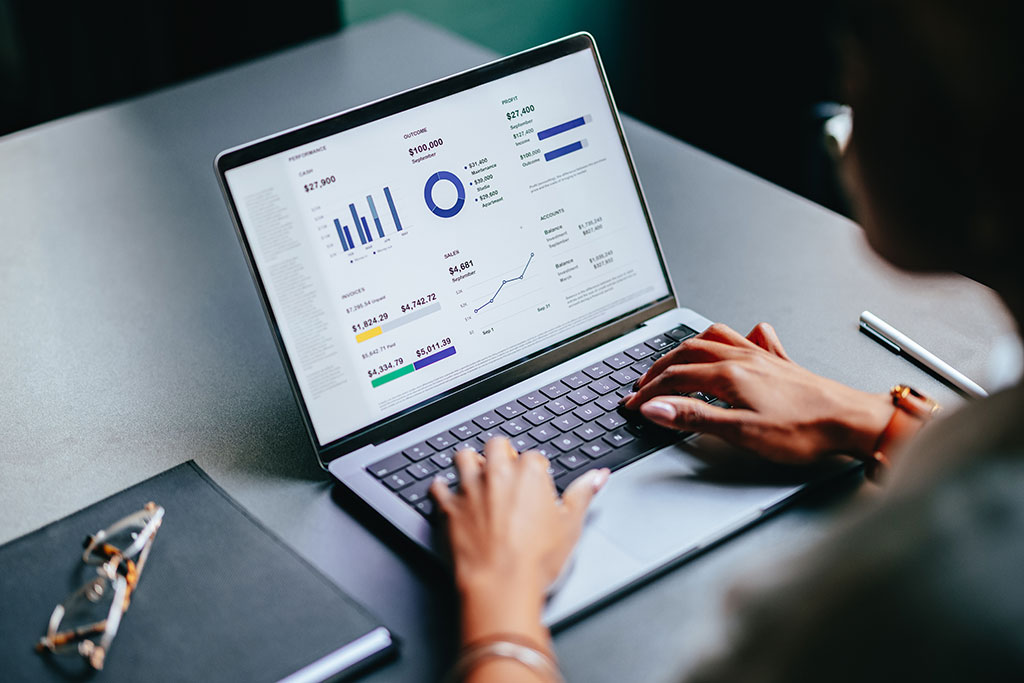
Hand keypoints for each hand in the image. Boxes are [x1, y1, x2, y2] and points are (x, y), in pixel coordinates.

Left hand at [431, 438, 608, 647]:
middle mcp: (497, 473)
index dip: (536, 471)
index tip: (537, 486)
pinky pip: (438, 487)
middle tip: (508, 475)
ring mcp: (470, 488)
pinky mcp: (449, 507)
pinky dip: (442, 488)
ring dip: (470, 463)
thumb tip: (598, 476)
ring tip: (478, 475)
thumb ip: (583, 493)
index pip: (533, 457)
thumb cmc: (537, 559)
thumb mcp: (571, 525)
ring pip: (464, 456)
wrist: (502, 584)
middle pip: (496, 446)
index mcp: (529, 472)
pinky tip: (447, 492)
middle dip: (502, 455)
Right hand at [622, 322, 893, 464]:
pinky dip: (736, 336)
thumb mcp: (741, 432)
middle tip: (642, 383)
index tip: (632, 405)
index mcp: (728, 375)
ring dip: (688, 346)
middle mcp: (742, 359)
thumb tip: (655, 408)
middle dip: (659, 367)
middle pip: (687, 353)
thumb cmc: (804, 430)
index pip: (674, 379)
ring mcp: (762, 357)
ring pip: (714, 339)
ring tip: (674, 357)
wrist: (850, 421)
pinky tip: (740, 340)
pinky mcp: (780, 363)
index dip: (648, 393)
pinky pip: (752, 338)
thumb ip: (694, 417)